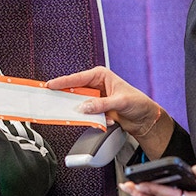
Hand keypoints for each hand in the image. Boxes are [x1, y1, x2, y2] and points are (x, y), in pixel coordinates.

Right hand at [47, 66, 164, 136]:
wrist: (144, 118)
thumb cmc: (137, 102)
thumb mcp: (120, 102)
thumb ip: (101, 104)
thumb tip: (84, 107)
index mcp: (100, 75)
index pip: (77, 78)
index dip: (62, 82)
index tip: (51, 85)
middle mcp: (96, 85)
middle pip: (74, 91)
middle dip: (69, 99)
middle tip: (58, 104)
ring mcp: (95, 98)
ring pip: (79, 104)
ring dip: (84, 112)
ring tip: (94, 115)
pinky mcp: (96, 110)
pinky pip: (87, 115)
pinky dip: (93, 119)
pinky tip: (107, 120)